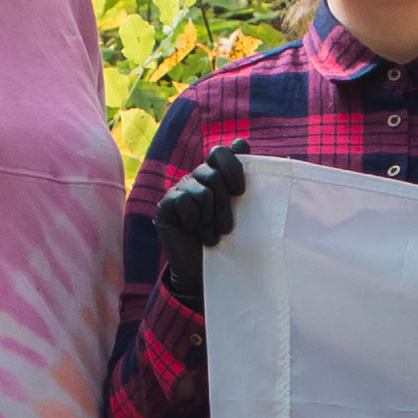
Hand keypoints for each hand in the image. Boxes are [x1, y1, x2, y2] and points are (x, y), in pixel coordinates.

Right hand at [154, 143, 249, 261]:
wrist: (203, 271)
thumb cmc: (227, 242)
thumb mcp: (242, 213)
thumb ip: (245, 183)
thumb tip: (251, 146)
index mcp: (217, 175)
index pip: (223, 152)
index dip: (234, 167)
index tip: (241, 191)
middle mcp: (197, 178)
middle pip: (215, 174)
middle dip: (225, 204)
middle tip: (226, 227)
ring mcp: (180, 189)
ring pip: (202, 190)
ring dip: (210, 217)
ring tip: (211, 235)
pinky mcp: (166, 205)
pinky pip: (184, 200)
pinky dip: (194, 219)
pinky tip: (194, 231)